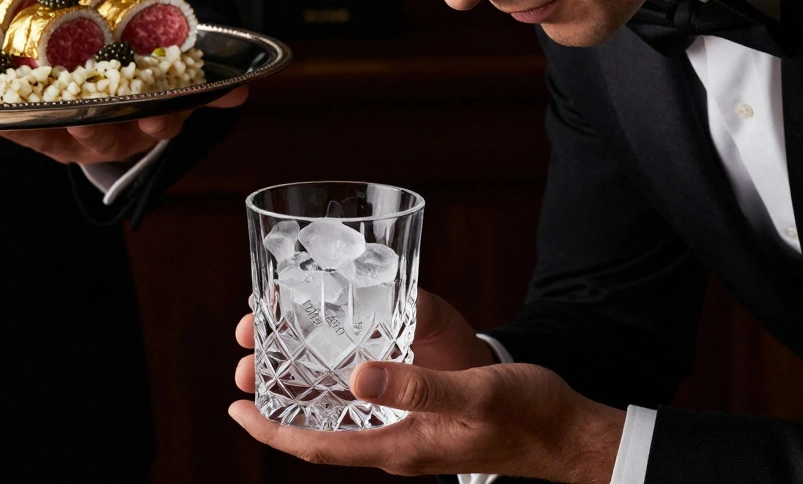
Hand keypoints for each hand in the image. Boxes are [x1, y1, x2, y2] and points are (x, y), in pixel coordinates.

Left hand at [0, 86, 247, 164]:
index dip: (157, 122)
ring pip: (59, 139)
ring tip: (23, 116)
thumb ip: (206, 91)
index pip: (157, 126)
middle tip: (81, 116)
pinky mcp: (42, 137)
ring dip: (40, 129)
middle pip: (104, 137)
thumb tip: (243, 89)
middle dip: (93, 128)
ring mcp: (75, 140)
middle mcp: (111, 138)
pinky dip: (7, 127)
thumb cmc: (144, 92)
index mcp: (146, 126)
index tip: (156, 117)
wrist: (111, 103)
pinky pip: (24, 135)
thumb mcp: (176, 90)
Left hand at [231, 289, 624, 481]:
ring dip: (308, 391)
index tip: (234, 407)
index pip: (318, 447)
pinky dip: (344, 383)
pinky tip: (341, 355)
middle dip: (280, 403)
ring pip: (343, 417)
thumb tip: (356, 376)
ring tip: (281, 354)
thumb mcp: (472, 393)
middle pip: (322, 431)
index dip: (271, 432)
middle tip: (251, 362)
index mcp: (400, 446)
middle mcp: (396, 444)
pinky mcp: (424, 418)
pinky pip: (369, 405)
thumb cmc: (527, 415)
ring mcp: (410, 433)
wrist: (567, 435)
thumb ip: (416, 386)